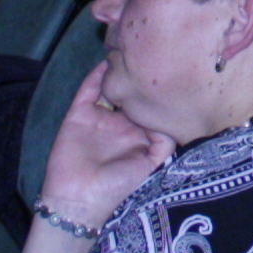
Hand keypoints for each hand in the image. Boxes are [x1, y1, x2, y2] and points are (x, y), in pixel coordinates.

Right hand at [42, 61, 175, 224]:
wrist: (79, 201)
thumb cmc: (118, 186)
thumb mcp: (150, 165)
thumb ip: (164, 142)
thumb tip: (173, 116)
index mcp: (137, 134)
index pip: (149, 107)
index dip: (158, 93)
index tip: (171, 72)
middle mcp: (119, 122)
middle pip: (131, 93)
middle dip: (140, 77)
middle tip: (153, 55)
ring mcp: (98, 117)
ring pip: (110, 87)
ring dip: (119, 71)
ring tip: (130, 51)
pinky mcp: (79, 114)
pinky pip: (88, 90)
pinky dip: (96, 75)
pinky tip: (107, 62)